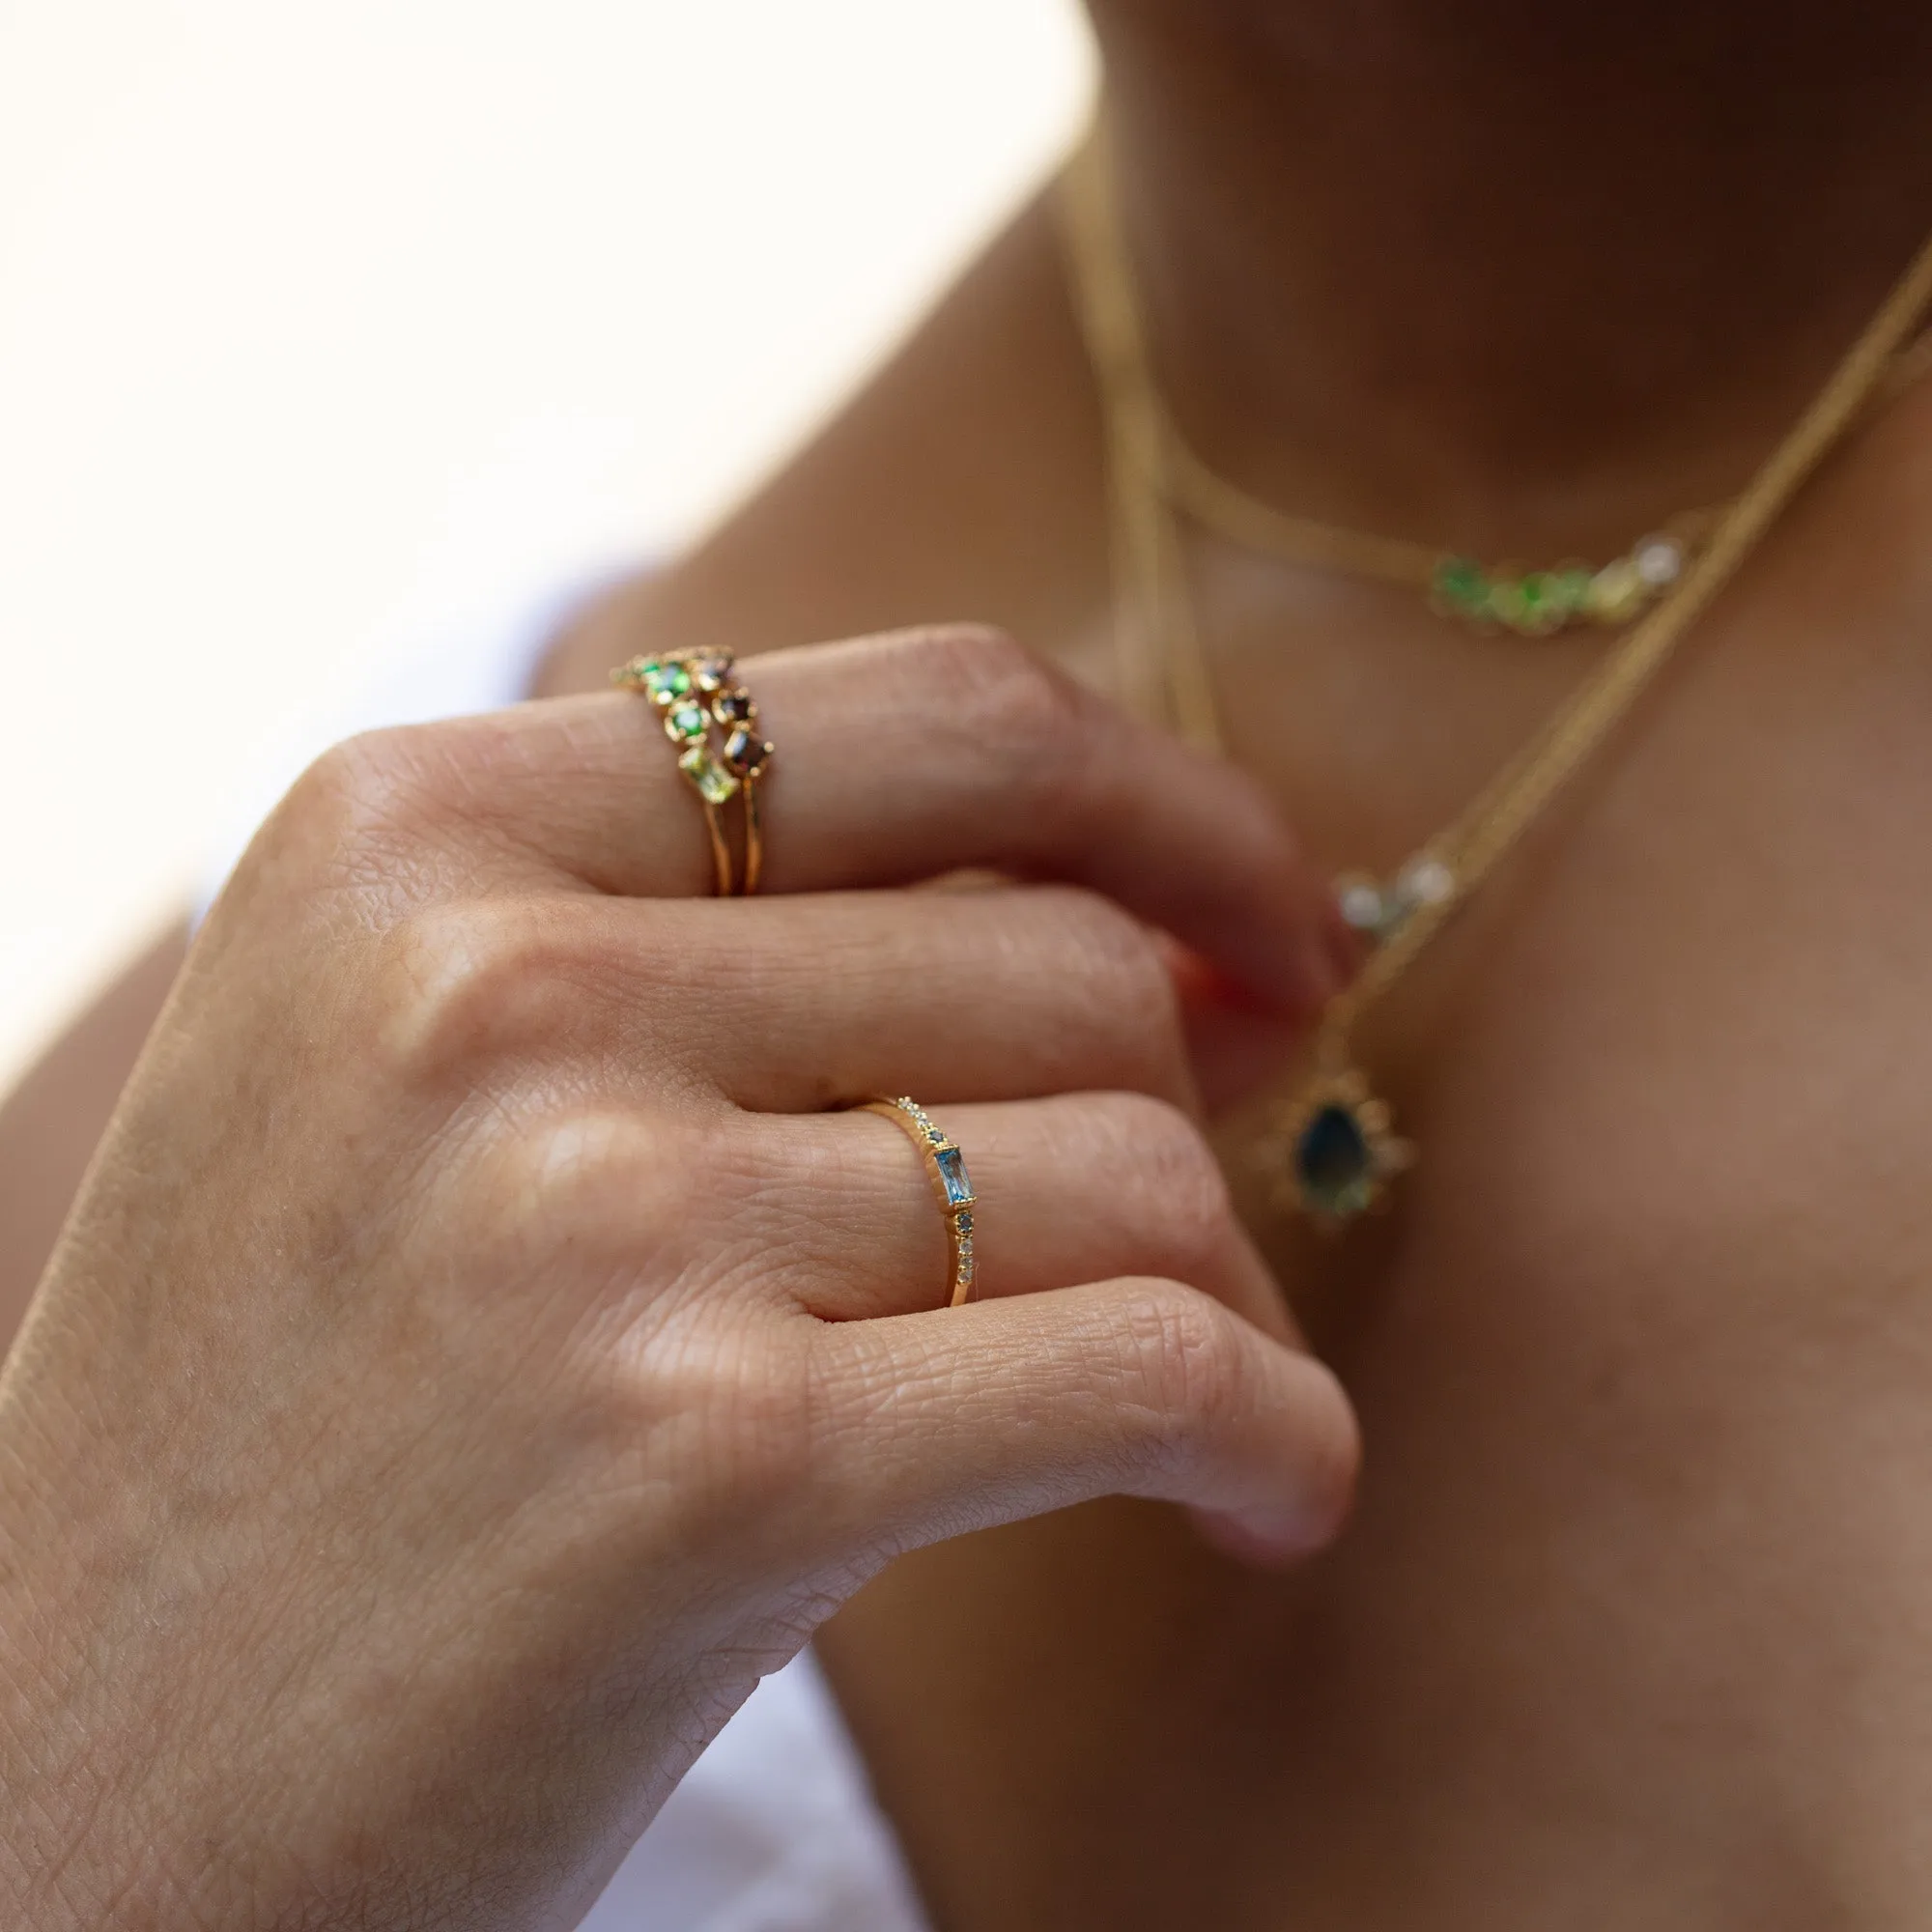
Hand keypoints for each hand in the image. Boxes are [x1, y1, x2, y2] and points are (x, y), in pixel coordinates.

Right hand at [0, 625, 1357, 1929]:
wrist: (80, 1788)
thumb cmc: (297, 1418)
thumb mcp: (425, 1074)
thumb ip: (735, 940)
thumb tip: (1160, 923)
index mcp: (418, 826)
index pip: (944, 714)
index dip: (1165, 804)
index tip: (1267, 922)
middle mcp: (489, 978)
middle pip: (1061, 955)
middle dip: (1190, 1091)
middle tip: (1204, 1205)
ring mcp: (594, 1214)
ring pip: (1132, 1159)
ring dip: (1227, 1284)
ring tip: (1204, 1385)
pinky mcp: (713, 1465)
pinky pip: (1149, 1365)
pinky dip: (1271, 1431)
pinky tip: (1264, 1494)